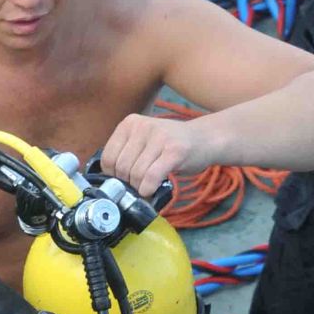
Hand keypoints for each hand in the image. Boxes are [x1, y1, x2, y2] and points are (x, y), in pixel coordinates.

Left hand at [100, 112, 215, 200]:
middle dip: (128, 183)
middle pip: (121, 167)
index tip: (124, 180)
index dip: (113, 176)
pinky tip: (151, 190)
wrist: (205, 138)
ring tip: (148, 186)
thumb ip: (126, 154)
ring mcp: (159, 137)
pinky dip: (148, 189)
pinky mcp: (174, 151)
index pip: (107, 157)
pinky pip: (151, 177)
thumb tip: (109, 183)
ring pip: (136, 174)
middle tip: (139, 185)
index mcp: (130, 123)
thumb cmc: (171, 146)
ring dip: (140, 188)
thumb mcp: (144, 141)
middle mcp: (142, 126)